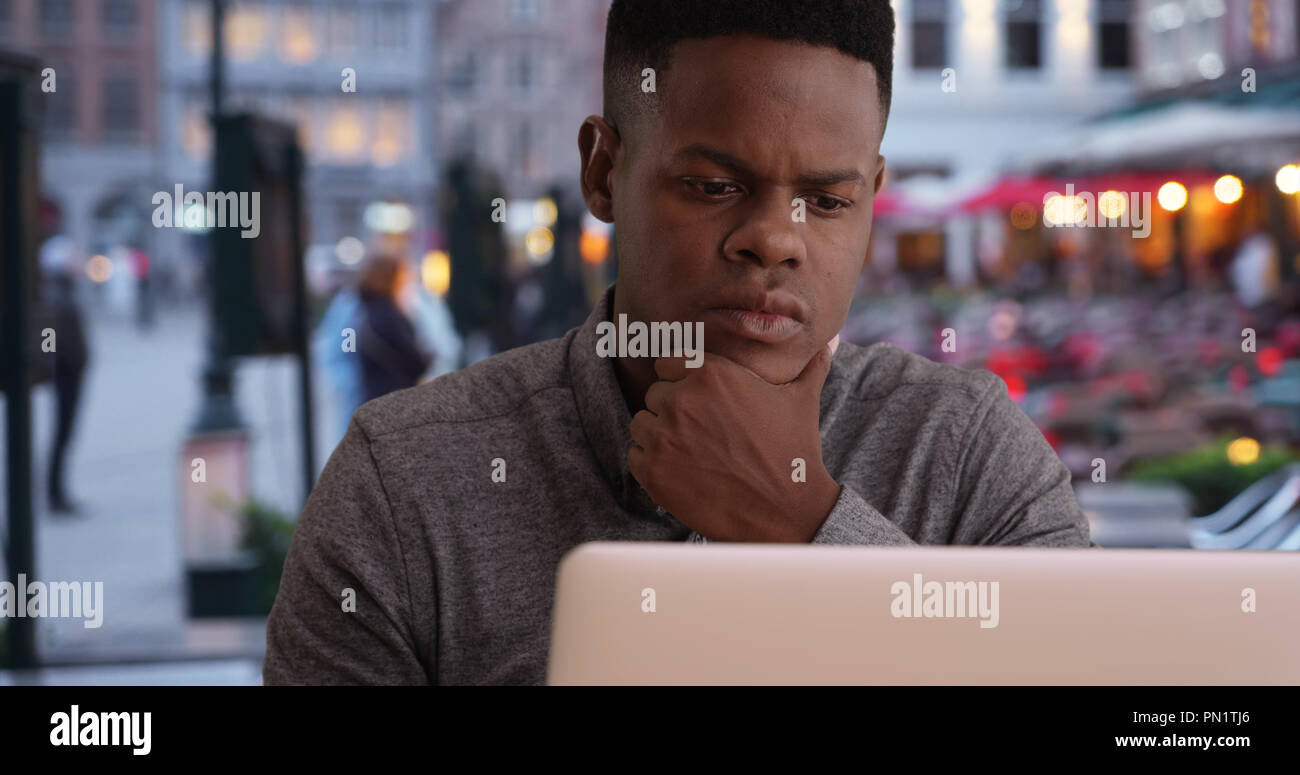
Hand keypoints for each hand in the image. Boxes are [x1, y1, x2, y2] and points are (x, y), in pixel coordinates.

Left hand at [627, 336, 841, 541]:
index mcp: (711, 373)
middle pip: (654, 394)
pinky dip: (651, 464)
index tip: (699, 402)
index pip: (668, 362)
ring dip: (659, 436)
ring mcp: (664, 436)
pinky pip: (635, 455)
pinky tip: (681, 472)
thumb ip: (808, 364)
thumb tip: (828, 344)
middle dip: (672, 410)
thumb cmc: (793, 452)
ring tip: (691, 453)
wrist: (786, 510)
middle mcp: (682, 399)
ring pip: (641, 423)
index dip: (681, 381)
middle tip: (701, 434)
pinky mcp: (653, 472)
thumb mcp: (803, 398)